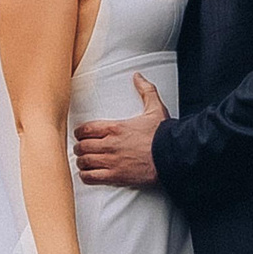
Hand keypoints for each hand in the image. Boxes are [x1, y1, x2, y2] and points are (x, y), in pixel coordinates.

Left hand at [72, 74, 167, 190]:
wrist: (172, 156)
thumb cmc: (163, 134)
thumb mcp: (155, 108)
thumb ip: (145, 91)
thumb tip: (138, 77)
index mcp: (115, 127)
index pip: (86, 129)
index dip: (80, 132)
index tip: (80, 134)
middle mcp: (110, 144)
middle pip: (82, 146)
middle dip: (80, 147)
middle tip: (81, 149)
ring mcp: (112, 161)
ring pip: (84, 162)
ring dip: (81, 161)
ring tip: (83, 162)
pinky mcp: (116, 176)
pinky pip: (92, 177)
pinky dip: (86, 176)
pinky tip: (87, 174)